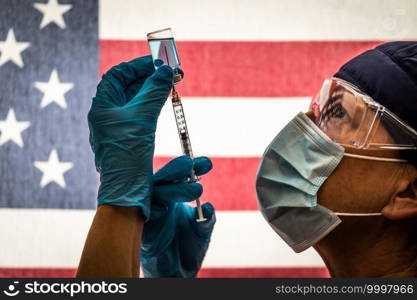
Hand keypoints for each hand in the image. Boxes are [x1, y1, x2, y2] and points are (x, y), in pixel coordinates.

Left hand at [88, 55, 172, 219]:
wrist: (127, 190)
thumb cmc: (128, 154)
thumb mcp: (142, 118)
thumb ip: (154, 91)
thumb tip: (167, 71)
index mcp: (102, 106)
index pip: (117, 75)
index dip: (137, 66)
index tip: (158, 63)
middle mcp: (107, 115)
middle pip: (127, 87)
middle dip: (149, 78)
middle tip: (171, 74)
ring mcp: (117, 127)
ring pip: (136, 101)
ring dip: (153, 91)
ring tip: (171, 85)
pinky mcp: (128, 138)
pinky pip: (140, 114)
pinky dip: (153, 105)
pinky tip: (165, 103)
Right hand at [141, 155, 215, 276]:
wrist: (178, 273)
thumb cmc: (189, 247)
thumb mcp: (202, 231)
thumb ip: (206, 219)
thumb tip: (210, 207)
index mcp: (173, 196)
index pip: (179, 176)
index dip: (191, 167)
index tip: (206, 162)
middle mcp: (160, 202)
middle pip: (162, 180)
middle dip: (176, 170)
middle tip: (191, 163)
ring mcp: (150, 214)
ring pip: (152, 194)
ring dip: (171, 188)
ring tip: (195, 187)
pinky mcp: (143, 230)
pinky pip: (142, 216)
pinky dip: (153, 209)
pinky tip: (165, 207)